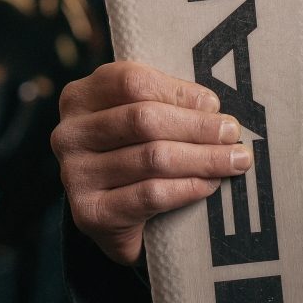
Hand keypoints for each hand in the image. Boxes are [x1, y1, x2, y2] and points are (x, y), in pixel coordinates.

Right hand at [52, 61, 254, 265]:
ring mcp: (74, 174)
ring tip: (234, 160)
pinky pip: (150, 195)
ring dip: (203, 159)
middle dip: (198, 127)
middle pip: (144, 120)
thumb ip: (167, 103)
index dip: (178, 92)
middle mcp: (69, 133)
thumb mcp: (142, 119)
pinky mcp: (89, 213)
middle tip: (233, 134)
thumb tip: (213, 107)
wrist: (113, 219)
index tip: (214, 104)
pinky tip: (209, 185)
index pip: (132, 82)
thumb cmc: (135, 154)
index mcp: (80, 97)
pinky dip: (187, 188)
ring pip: (152, 158)